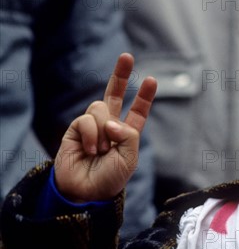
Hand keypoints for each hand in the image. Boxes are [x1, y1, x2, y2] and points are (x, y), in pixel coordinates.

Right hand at [54, 53, 156, 202]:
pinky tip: (91, 150)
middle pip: (115, 94)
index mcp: (127, 132)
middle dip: (120, 74)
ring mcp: (92, 126)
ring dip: (104, 129)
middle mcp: (110, 125)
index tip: (152, 80)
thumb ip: (128, 135)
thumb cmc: (110, 178)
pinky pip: (87, 119)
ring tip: (102, 150)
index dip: (144, 96)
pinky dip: (92, 134)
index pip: (138, 111)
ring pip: (101, 107)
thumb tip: (112, 120)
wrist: (84, 192)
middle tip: (127, 56)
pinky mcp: (75, 129)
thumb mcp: (130, 158)